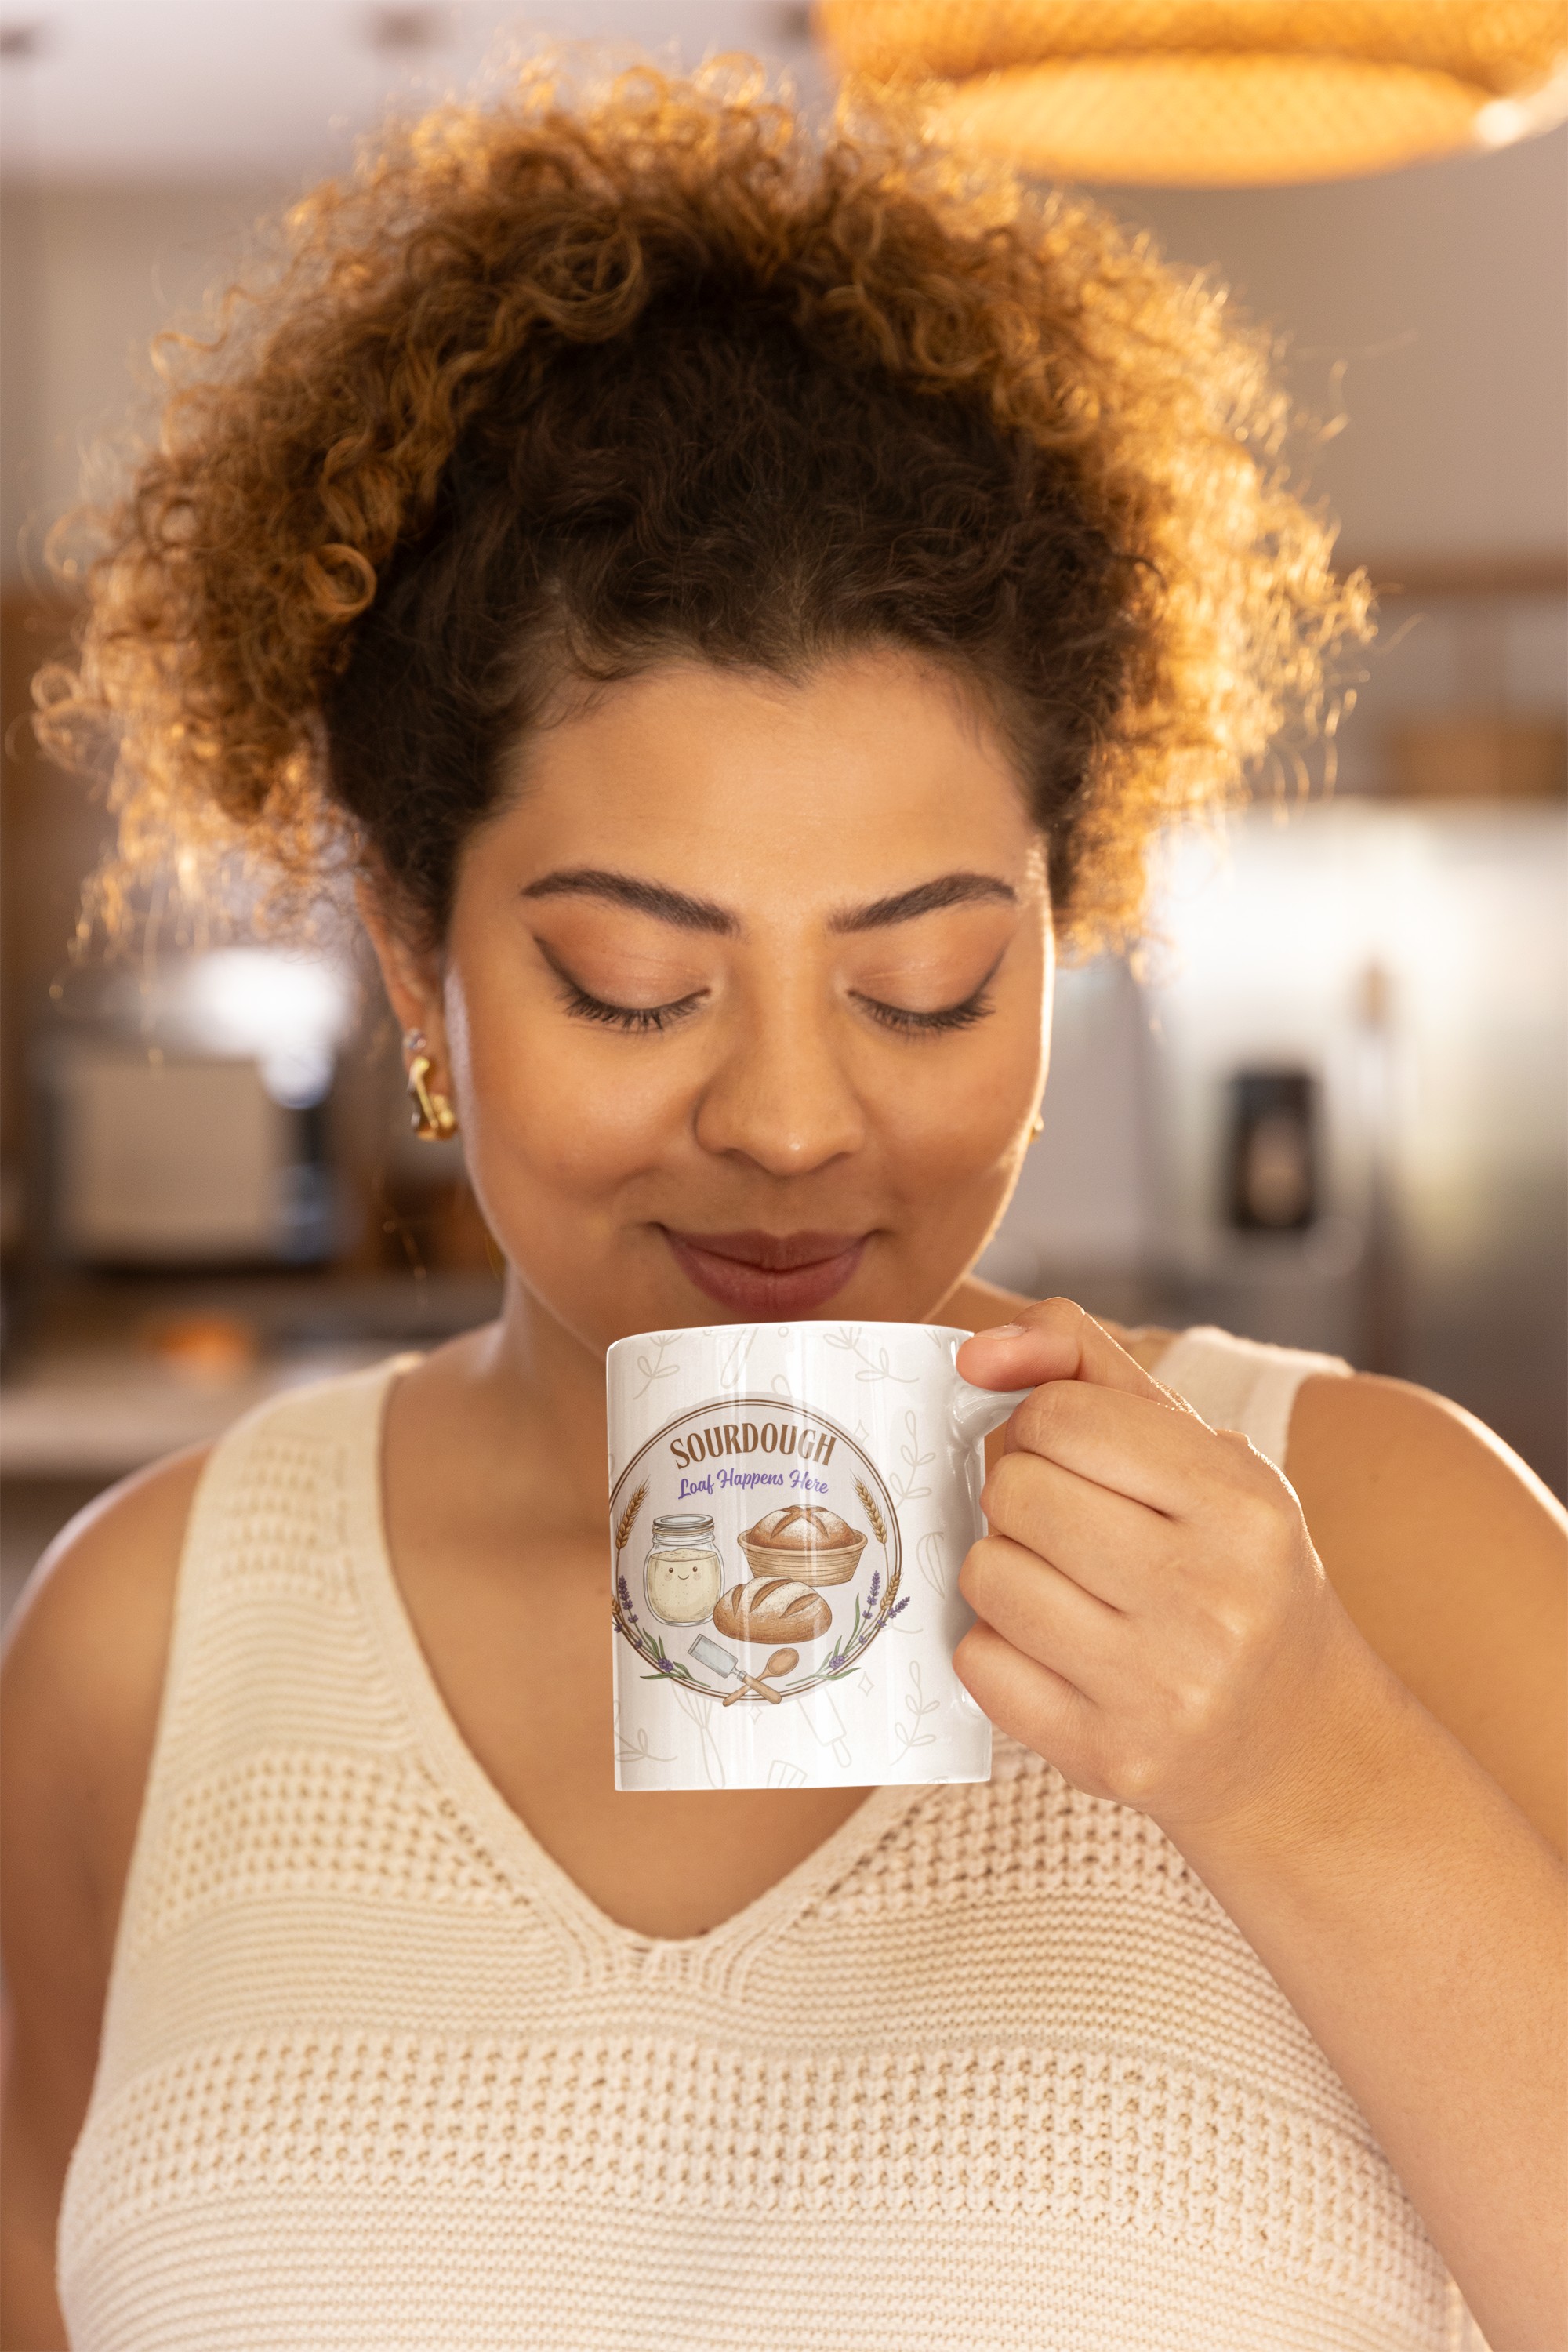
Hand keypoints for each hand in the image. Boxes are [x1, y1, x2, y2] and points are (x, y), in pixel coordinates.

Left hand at [954, 1299, 1378, 1841]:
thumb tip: (978, 1352)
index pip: (1062, 1414)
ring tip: (1063, 1587)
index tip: (1070, 1453)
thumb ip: (1086, 1366)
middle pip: (1016, 1492)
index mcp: (1241, 1501)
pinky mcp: (1107, 1754)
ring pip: (987, 1574)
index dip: (1041, 1424)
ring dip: (1004, 1569)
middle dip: (1021, 1496)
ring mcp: (1160, 1685)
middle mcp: (1210, 1594)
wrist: (1293, 1735)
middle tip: (1067, 1525)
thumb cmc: (1230, 1567)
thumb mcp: (1197, 1449)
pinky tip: (1056, 1652)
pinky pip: (979, 1663)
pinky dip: (998, 1649)